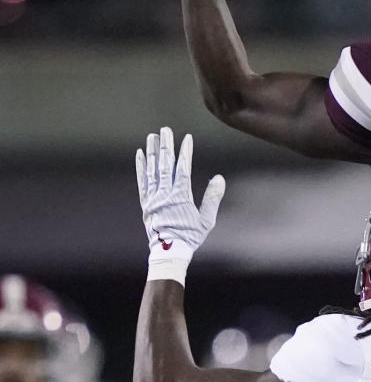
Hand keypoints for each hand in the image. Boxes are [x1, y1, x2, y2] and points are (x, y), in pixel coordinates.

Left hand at [136, 128, 224, 267]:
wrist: (169, 251)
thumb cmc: (190, 237)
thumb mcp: (206, 220)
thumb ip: (212, 198)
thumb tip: (219, 179)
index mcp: (180, 196)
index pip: (182, 168)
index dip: (185, 152)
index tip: (187, 138)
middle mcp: (164, 194)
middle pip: (165, 164)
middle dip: (166, 145)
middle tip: (165, 130)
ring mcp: (153, 197)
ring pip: (152, 170)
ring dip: (152, 152)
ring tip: (152, 136)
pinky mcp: (145, 203)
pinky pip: (142, 181)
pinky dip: (141, 167)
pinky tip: (140, 154)